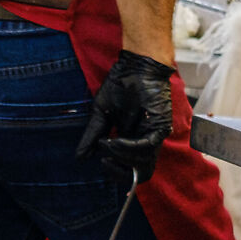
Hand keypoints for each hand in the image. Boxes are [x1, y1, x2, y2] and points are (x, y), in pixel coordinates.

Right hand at [75, 50, 177, 180]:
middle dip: (121, 173)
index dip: (116, 172)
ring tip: (107, 143)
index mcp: (133, 139)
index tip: (102, 161)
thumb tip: (80, 157)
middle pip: (141, 172)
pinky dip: (128, 147)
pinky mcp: (159, 126)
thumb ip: (93, 135)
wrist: (134, 66)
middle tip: (106, 162)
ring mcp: (154, 135)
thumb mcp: (101, 114)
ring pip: (143, 163)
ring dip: (121, 157)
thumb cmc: (121, 85)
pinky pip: (146, 146)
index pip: (130, 168)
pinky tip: (115, 140)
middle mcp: (146, 141)